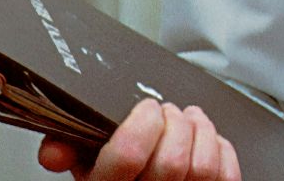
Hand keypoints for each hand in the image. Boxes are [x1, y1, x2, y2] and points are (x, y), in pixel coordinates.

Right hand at [37, 98, 241, 180]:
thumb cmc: (117, 180)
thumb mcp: (86, 167)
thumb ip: (69, 148)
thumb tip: (56, 148)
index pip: (127, 157)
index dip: (142, 123)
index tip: (145, 109)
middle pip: (172, 161)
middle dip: (174, 123)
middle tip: (168, 112)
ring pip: (204, 167)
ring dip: (201, 130)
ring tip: (190, 119)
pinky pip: (227, 177)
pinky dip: (222, 149)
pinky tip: (208, 141)